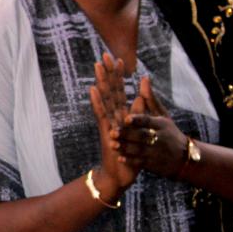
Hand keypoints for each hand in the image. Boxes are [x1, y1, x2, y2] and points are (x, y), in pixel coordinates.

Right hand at [88, 53, 136, 198]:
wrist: (119, 175)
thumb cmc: (129, 156)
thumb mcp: (139, 132)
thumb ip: (139, 114)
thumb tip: (140, 96)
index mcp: (121, 116)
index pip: (119, 92)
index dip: (118, 76)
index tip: (117, 59)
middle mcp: (113, 117)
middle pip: (110, 91)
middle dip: (107, 73)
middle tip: (104, 55)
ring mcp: (108, 123)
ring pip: (104, 98)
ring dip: (101, 82)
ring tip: (98, 66)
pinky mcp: (106, 132)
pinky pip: (101, 114)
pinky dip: (97, 102)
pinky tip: (92, 90)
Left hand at [115, 76, 188, 178]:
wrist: (184, 158)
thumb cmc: (169, 132)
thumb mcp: (163, 115)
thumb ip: (149, 99)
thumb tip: (143, 78)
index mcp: (161, 125)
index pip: (148, 121)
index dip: (138, 120)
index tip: (126, 118)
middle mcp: (160, 138)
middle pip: (142, 136)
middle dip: (127, 135)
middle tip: (112, 132)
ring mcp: (156, 152)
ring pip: (140, 150)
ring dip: (126, 148)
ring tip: (112, 145)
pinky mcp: (153, 164)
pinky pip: (141, 162)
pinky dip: (131, 161)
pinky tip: (120, 159)